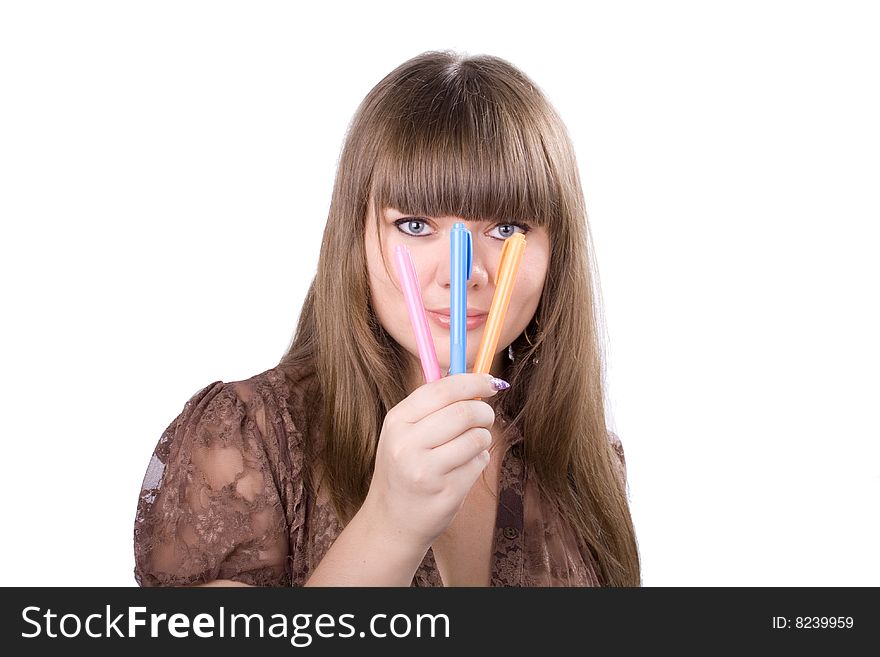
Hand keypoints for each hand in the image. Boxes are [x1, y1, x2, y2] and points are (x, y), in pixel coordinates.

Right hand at [361, 373, 508, 551]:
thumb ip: (433, 404)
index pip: (442, 389)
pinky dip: (479, 460)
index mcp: (396, 421)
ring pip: (477, 438)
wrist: (391, 521)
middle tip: (485, 416)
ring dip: (483, 438)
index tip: (491, 382)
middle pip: (464, 412)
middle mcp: (407, 445)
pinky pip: (479, 463)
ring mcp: (426, 471)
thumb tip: (476, 379)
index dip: (473, 381)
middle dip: (484, 411)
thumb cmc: (404, 467)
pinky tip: (463, 468)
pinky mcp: (446, 493)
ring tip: (470, 445)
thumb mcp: (404, 431)